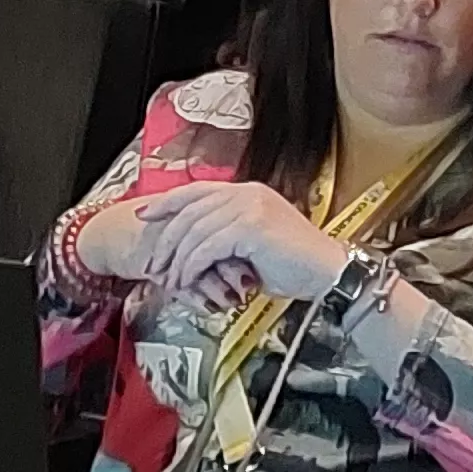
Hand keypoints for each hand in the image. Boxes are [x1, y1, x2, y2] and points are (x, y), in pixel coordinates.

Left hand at [118, 179, 355, 317]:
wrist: (327, 273)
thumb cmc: (295, 266)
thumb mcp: (253, 246)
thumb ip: (226, 238)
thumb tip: (195, 251)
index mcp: (248, 192)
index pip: (198, 190)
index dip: (168, 201)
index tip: (145, 215)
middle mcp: (247, 193)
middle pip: (190, 210)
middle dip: (166, 239)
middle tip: (154, 265)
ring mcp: (250, 207)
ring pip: (195, 230)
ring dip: (178, 260)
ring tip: (171, 281)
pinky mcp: (252, 226)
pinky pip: (208, 247)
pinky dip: (192, 266)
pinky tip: (188, 280)